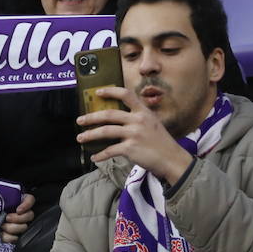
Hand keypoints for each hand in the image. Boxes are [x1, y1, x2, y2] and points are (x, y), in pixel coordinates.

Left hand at [0, 193, 34, 243]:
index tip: (18, 210)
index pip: (30, 199)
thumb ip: (4, 197)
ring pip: (24, 227)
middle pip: (30, 215)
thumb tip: (9, 199)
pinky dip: (8, 237)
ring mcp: (17, 225)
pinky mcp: (12, 235)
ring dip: (12, 228)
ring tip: (2, 225)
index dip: (27, 205)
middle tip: (7, 218)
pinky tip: (1, 233)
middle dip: (18, 218)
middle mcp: (20, 213)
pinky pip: (16, 238)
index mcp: (17, 201)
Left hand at [76, 87, 191, 184]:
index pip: (126, 94)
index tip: (98, 92)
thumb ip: (138, 118)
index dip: (110, 91)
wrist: (173, 160)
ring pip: (105, 131)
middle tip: (79, 120)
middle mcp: (138, 120)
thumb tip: (118, 117)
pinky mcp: (131, 149)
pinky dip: (100, 155)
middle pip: (109, 114)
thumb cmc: (162, 143)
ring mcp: (134, 134)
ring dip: (90, 135)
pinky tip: (94, 157)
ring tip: (80, 137)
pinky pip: (110, 150)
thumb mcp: (153, 124)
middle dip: (91, 117)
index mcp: (144, 112)